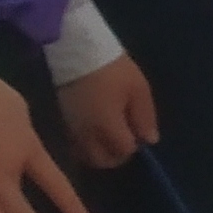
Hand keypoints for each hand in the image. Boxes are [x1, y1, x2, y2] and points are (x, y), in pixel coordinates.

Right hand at [57, 56, 159, 170]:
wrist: (78, 51)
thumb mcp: (138, 90)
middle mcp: (87, 134)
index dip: (134, 145)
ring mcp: (72, 129)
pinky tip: (96, 132)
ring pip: (86, 156)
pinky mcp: (63, 121)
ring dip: (100, 153)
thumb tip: (149, 140)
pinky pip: (75, 145)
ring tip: (111, 135)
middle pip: (101, 161)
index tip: (138, 132)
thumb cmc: (114, 69)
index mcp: (107, 126)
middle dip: (116, 156)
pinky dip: (87, 146)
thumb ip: (145, 117)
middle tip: (125, 139)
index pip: (123, 151)